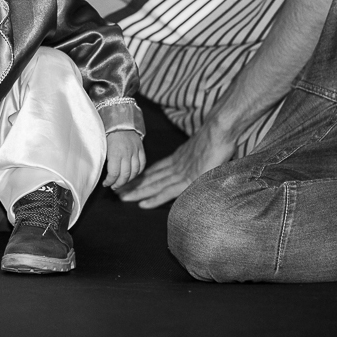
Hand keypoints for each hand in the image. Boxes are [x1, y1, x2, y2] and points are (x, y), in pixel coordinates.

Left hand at [102, 130, 145, 188]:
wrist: (119, 116)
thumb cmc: (106, 130)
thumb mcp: (101, 144)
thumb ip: (104, 157)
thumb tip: (101, 170)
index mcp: (115, 152)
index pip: (114, 174)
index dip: (110, 181)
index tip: (106, 184)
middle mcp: (127, 153)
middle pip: (125, 175)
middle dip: (119, 183)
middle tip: (113, 186)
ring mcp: (135, 151)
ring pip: (135, 171)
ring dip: (128, 179)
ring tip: (122, 182)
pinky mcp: (141, 148)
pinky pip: (142, 163)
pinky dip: (138, 171)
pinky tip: (133, 174)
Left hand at [117, 125, 234, 207]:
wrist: (220, 131)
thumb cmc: (216, 139)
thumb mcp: (202, 151)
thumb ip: (196, 159)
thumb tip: (196, 164)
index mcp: (178, 160)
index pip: (155, 171)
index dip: (141, 177)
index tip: (128, 182)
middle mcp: (175, 167)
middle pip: (150, 178)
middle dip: (133, 185)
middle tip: (117, 191)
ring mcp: (180, 173)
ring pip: (154, 186)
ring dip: (138, 193)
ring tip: (122, 198)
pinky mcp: (187, 180)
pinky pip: (168, 192)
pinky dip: (155, 199)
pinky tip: (143, 204)